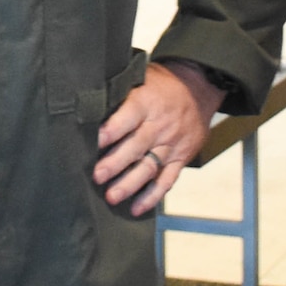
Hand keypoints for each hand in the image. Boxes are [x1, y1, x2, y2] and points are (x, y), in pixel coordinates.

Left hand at [96, 61, 223, 215]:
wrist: (199, 87)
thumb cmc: (161, 84)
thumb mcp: (141, 78)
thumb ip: (119, 95)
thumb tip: (87, 107)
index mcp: (147, 102)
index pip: (129, 116)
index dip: (112, 129)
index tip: (94, 141)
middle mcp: (160, 125)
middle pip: (137, 145)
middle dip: (116, 162)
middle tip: (98, 176)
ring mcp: (171, 143)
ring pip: (150, 166)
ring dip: (131, 183)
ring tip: (112, 196)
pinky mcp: (180, 158)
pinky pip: (167, 180)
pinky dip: (152, 195)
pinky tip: (136, 208)